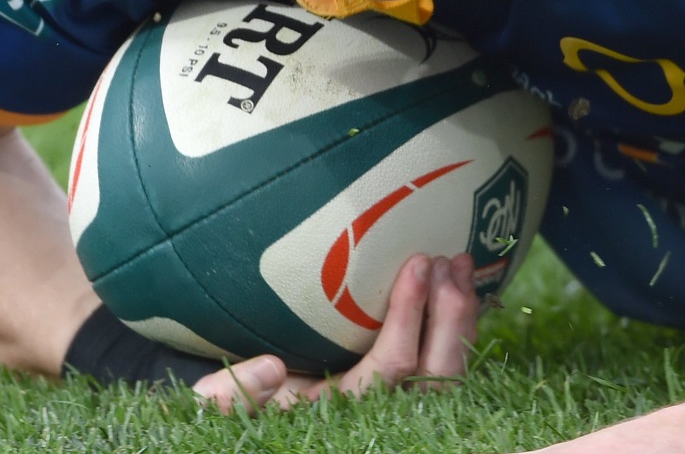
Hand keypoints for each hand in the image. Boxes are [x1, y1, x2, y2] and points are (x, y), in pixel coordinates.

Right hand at [192, 252, 478, 412]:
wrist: (253, 423)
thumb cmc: (240, 403)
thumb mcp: (220, 401)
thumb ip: (229, 396)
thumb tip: (272, 368)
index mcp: (341, 415)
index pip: (391, 369)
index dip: (410, 318)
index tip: (418, 264)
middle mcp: (380, 420)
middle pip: (439, 376)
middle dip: (451, 316)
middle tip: (448, 261)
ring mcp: (401, 413)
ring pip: (453, 376)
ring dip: (463, 320)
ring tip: (462, 267)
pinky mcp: (410, 399)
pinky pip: (450, 372)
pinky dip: (463, 332)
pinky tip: (464, 290)